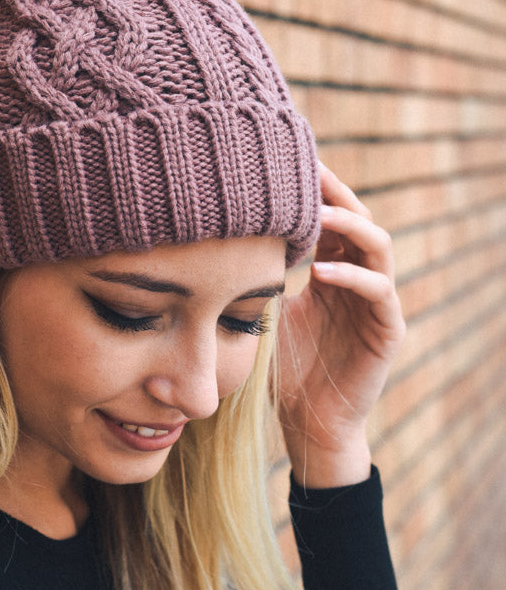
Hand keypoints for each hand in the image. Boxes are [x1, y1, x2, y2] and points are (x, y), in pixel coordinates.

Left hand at [277, 163, 405, 487]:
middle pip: (357, 218)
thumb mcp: (260, 314)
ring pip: (377, 245)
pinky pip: (379, 291)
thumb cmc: (281, 372)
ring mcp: (376, 302)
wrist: (307, 426)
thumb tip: (201, 241)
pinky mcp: (388, 330)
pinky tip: (321, 272)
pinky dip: (353, 278)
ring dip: (347, 225)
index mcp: (331, 271)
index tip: (280, 163)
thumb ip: (251, 279)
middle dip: (333, 192)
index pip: (328, 217)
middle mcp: (358, 279)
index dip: (311, 190)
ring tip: (315, 214)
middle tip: (306, 167)